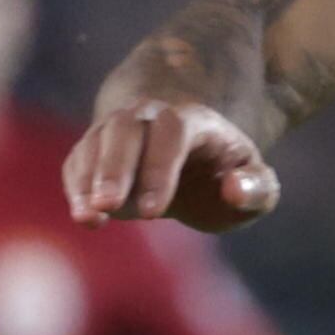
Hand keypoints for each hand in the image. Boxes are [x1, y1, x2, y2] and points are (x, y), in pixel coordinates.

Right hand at [64, 93, 281, 233]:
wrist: (192, 163)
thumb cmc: (226, 177)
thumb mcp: (256, 185)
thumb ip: (257, 188)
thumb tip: (234, 190)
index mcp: (195, 120)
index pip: (172, 133)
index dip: (159, 169)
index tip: (153, 213)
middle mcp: (150, 116)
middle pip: (125, 128)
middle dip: (114, 167)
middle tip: (108, 206)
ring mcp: (119, 130)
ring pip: (96, 140)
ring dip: (88, 178)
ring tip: (88, 218)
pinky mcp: (97, 150)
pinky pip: (79, 160)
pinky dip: (77, 186)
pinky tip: (84, 216)